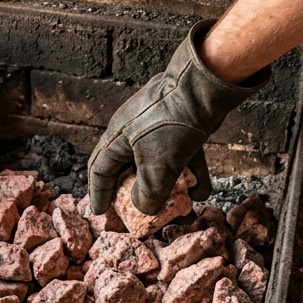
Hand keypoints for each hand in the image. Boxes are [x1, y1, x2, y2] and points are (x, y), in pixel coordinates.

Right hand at [88, 20, 269, 215]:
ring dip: (167, 187)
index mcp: (117, 138)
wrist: (203, 89)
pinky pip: (180, 156)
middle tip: (137, 213)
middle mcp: (132, 131)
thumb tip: (146, 208)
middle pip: (128, 169)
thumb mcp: (157, 168)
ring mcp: (157, 128)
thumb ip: (148, 195)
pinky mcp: (180, 126)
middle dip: (135, 193)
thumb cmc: (171, 126)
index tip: (100, 212)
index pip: (100, 170)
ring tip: (177, 208)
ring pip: (157, 164)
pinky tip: (200, 192)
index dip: (99, 193)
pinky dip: (189, 174)